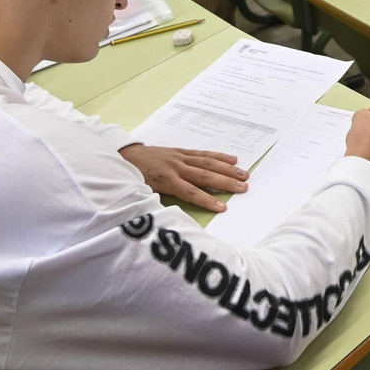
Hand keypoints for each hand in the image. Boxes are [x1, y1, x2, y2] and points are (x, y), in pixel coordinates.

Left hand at [119, 144, 247, 211]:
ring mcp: (180, 158)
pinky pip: (202, 154)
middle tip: (244, 188)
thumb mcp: (142, 193)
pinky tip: (232, 159)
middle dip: (225, 182)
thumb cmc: (134, 179)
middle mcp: (176, 167)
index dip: (207, 200)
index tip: (224, 207)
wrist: (125, 155)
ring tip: (244, 174)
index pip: (191, 192)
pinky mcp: (181, 151)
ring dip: (227, 169)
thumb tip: (172, 217)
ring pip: (207, 163)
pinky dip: (218, 156)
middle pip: (205, 176)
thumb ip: (157, 203)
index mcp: (166, 180)